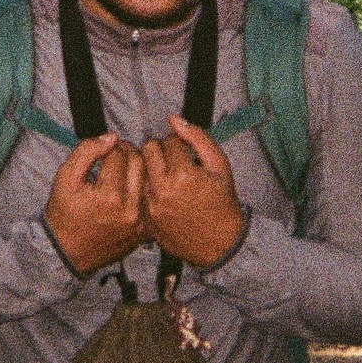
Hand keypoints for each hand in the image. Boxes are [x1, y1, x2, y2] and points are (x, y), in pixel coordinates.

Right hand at [46, 133, 149, 272]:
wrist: (68, 252)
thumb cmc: (65, 213)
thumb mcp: (65, 178)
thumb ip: (86, 151)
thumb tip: (111, 137)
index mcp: (109, 195)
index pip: (119, 154)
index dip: (110, 147)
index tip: (104, 150)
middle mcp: (129, 209)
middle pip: (139, 163)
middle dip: (127, 152)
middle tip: (116, 153)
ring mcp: (140, 222)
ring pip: (148, 179)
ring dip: (138, 168)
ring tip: (124, 168)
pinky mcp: (144, 230)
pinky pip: (149, 199)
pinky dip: (142, 188)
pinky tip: (130, 188)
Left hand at [141, 115, 245, 268]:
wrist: (220, 244)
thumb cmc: (222, 203)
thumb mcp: (219, 165)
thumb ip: (197, 138)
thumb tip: (174, 119)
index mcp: (183, 174)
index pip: (169, 141)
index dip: (180, 144)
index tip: (186, 153)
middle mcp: (163, 189)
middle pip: (149, 150)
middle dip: (161, 150)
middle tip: (175, 161)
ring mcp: (152, 205)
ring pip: (141, 170)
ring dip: (153, 168)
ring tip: (169, 177)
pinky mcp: (146, 218)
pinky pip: (139, 191)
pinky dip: (149, 188)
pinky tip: (164, 194)